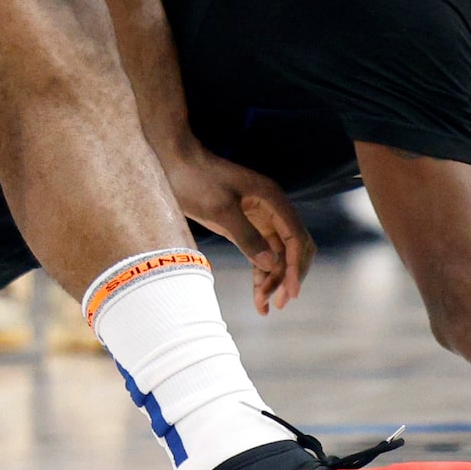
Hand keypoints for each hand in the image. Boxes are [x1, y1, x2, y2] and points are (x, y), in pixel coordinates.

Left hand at [160, 136, 310, 314]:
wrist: (174, 162)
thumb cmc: (196, 180)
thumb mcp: (220, 209)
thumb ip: (246, 236)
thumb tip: (270, 264)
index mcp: (272, 199)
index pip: (296, 237)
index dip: (296, 266)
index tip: (290, 292)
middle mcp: (272, 209)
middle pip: (293, 249)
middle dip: (288, 276)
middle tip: (279, 304)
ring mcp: (259, 218)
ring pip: (277, 255)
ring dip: (274, 280)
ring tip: (264, 306)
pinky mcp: (245, 226)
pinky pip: (261, 254)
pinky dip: (261, 274)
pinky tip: (258, 295)